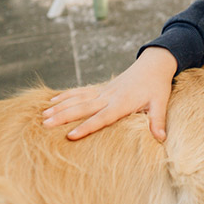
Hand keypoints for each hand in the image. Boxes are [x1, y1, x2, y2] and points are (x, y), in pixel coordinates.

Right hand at [42, 46, 177, 141]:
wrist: (153, 64)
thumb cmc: (157, 86)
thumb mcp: (160, 103)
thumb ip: (158, 120)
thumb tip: (161, 138)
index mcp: (122, 103)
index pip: (101, 118)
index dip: (86, 127)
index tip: (70, 136)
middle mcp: (108, 97)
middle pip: (83, 108)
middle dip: (63, 116)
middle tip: (45, 125)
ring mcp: (103, 92)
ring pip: (77, 99)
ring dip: (60, 107)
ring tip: (43, 115)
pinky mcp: (101, 88)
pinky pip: (80, 92)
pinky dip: (66, 96)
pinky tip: (51, 101)